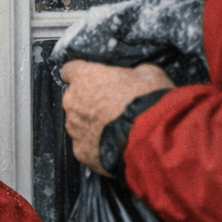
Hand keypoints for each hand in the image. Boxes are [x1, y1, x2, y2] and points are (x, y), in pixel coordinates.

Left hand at [60, 60, 172, 174]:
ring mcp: (74, 128)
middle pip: (74, 99)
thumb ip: (131, 73)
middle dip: (90, 102)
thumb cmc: (147, 102)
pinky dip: (96, 144)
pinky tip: (114, 142)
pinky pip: (85, 144)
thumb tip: (135, 77)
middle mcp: (72, 102)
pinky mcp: (80, 150)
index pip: (70, 71)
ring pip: (78, 123)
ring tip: (115, 126)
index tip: (91, 79)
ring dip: (92, 124)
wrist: (150, 135)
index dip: (83, 76)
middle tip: (112, 106)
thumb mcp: (147, 73)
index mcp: (84, 78)